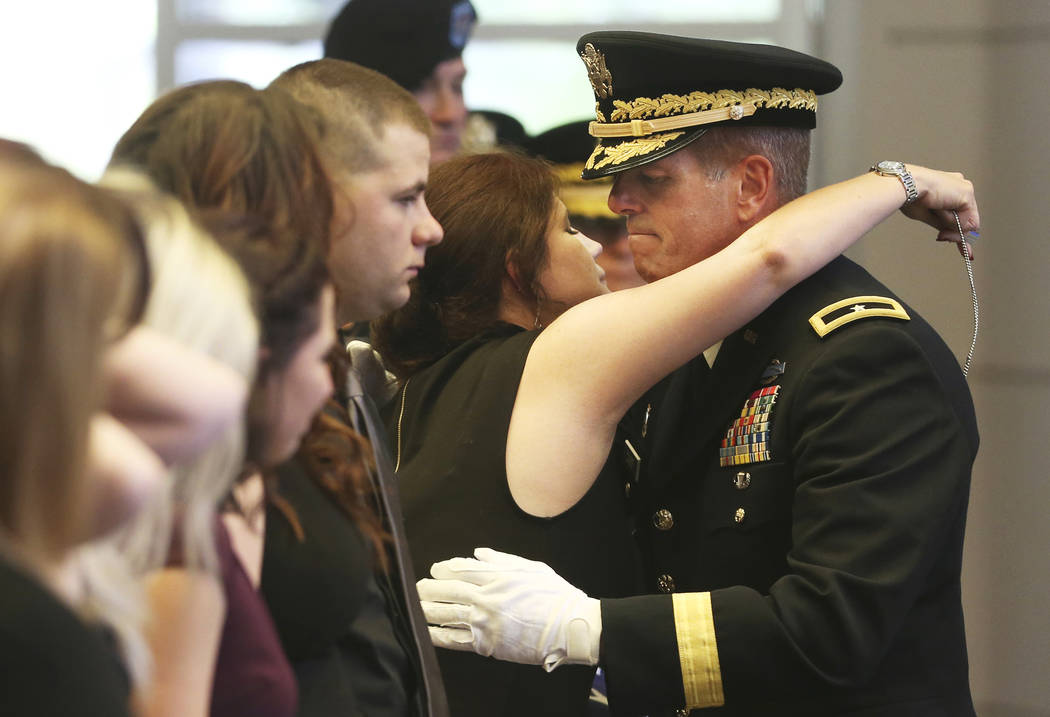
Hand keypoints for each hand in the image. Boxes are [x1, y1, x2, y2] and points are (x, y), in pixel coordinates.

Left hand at [417, 547, 600, 670]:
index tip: (435, 569)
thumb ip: (501, 559)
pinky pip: (455, 638)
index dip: (443, 569)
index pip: (460, 569)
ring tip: (415, 606)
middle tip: (417, 586)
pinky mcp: (486, 644)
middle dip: (429, 588)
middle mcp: (487, 597)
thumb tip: (478, 553)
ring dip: (427, 609)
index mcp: (497, 576)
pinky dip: (438, 634)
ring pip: (447, 613)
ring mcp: (485, 621)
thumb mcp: (531, 568)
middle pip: (448, 590)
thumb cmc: (554, 595)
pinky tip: (427, 631)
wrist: (569, 626)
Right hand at [900, 165, 979, 257]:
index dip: (958, 231)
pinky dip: (951, 222)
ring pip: (967, 221)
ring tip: (934, 214)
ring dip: (951, 227)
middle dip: (956, 233)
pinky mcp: (967, 194)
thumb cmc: (909, 197)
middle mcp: (959, 186)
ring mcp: (965, 189)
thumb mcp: (929, 216)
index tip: (955, 245)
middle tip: (940, 237)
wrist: (907, 185)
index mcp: (949, 189)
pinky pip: (966, 220)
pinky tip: (939, 210)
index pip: (962, 214)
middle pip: (967, 219)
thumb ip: (944, 226)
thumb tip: (954, 239)